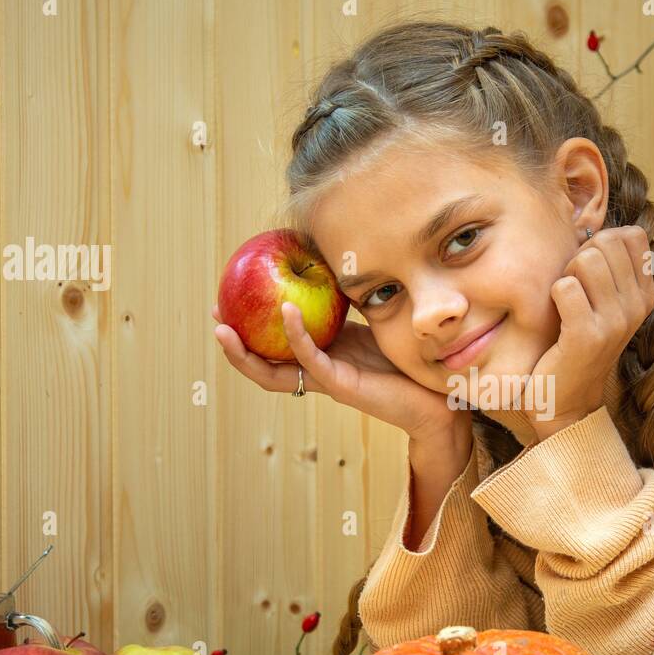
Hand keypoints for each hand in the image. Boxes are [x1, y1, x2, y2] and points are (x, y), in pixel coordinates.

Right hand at [212, 303, 470, 442]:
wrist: (438, 397)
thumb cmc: (411, 358)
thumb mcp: (374, 321)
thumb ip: (353, 299)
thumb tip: (339, 258)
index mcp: (324, 355)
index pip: (277, 345)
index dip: (252, 326)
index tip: (232, 299)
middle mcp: (319, 370)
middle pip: (264, 362)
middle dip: (235, 343)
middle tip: (215, 315)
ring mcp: (327, 380)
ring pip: (274, 371)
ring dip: (246, 351)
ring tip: (225, 327)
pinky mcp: (342, 385)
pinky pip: (310, 358)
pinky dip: (295, 335)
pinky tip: (286, 311)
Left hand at [523, 225, 653, 441]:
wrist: (566, 401)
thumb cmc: (576, 342)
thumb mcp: (603, 302)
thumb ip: (609, 264)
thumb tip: (599, 226)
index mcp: (645, 294)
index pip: (630, 236)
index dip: (601, 244)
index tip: (590, 275)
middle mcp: (637, 306)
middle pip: (603, 244)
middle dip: (578, 259)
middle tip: (572, 293)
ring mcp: (616, 321)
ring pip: (585, 260)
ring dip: (565, 277)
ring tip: (565, 306)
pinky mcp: (589, 335)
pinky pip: (565, 288)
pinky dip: (553, 298)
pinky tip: (558, 321)